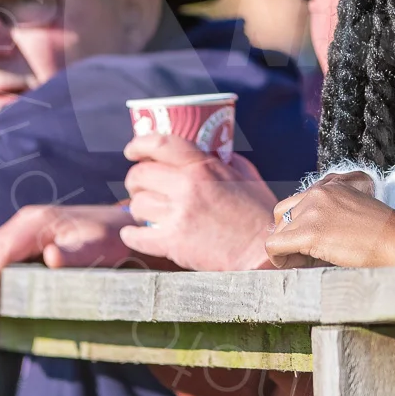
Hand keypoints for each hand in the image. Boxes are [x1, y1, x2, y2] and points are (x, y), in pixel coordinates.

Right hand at [0, 203, 137, 325]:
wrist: (125, 228)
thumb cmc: (112, 241)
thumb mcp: (98, 250)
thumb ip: (74, 255)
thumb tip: (50, 257)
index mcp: (39, 222)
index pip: (3, 250)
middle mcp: (27, 220)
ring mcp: (26, 227)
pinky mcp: (28, 237)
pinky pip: (1, 254)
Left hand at [118, 134, 277, 271]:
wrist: (263, 251)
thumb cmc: (259, 214)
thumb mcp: (246, 176)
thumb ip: (225, 161)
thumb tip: (210, 152)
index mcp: (204, 167)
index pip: (160, 144)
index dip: (139, 144)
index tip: (132, 150)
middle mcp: (187, 187)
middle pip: (140, 175)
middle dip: (136, 180)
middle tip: (140, 186)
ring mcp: (178, 215)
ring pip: (137, 205)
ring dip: (138, 208)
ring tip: (146, 211)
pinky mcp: (172, 243)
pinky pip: (136, 235)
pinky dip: (131, 234)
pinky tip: (132, 233)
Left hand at [265, 176, 394, 268]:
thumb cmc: (385, 235)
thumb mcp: (357, 210)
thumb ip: (331, 212)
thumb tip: (303, 236)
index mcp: (332, 183)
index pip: (299, 201)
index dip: (299, 225)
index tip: (312, 243)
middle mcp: (319, 190)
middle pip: (283, 213)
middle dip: (289, 234)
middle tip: (304, 254)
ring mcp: (313, 208)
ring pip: (279, 230)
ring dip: (287, 248)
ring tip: (305, 262)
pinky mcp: (310, 230)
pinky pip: (274, 244)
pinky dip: (278, 258)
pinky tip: (292, 265)